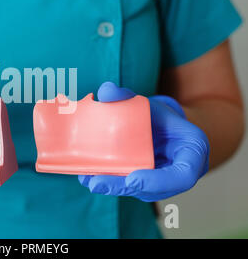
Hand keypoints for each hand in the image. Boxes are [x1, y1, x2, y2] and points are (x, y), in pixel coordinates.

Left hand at [78, 82, 208, 201]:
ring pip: (141, 191)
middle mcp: (182, 171)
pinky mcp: (150, 186)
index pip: (183, 175)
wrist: (161, 125)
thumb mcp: (146, 102)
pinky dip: (112, 184)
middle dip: (125, 187)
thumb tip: (105, 91)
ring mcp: (166, 182)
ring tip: (90, 180)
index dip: (159, 182)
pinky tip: (89, 178)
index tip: (132, 179)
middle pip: (156, 189)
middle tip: (97, 183)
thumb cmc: (157, 115)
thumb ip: (126, 96)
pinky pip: (132, 188)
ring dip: (114, 188)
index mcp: (192, 149)